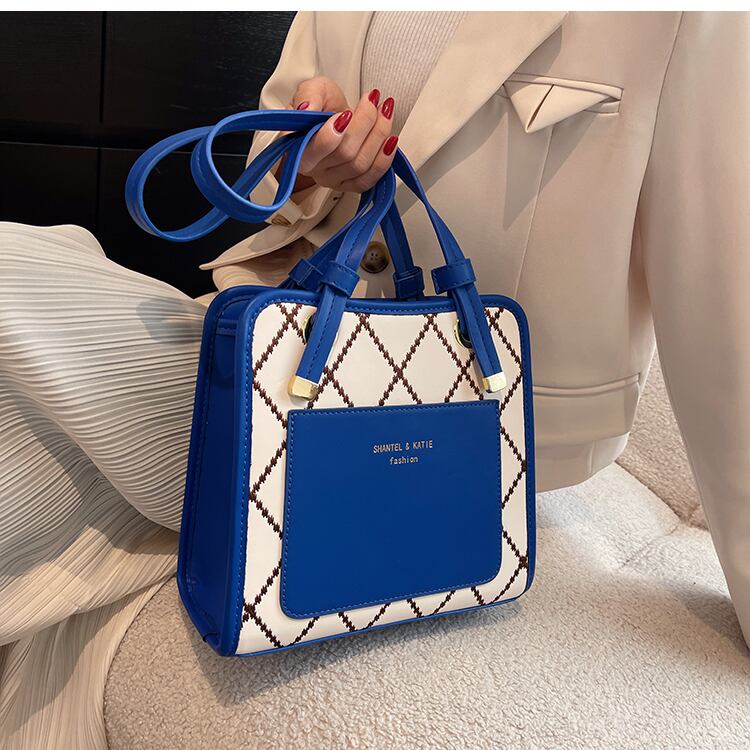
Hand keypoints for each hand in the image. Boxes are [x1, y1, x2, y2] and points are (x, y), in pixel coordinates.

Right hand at [290, 77, 397, 192]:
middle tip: (372, 102)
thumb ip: (308, 95)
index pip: (316, 149)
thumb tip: (307, 108)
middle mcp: (315, 169)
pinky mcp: (351, 184)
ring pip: (360, 165)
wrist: (335, 116)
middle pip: (345, 154)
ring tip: (385, 112)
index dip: (334, 133)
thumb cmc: (322, 105)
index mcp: (299, 148)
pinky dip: (384, 159)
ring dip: (379, 136)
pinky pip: (369, 180)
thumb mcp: (313, 90)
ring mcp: (334, 179)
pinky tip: (390, 140)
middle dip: (365, 123)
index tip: (347, 113)